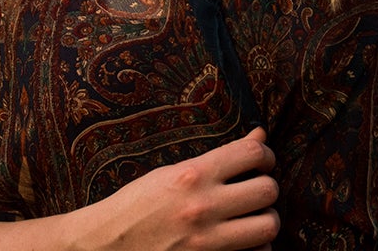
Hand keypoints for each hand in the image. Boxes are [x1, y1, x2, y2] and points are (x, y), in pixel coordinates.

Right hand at [86, 127, 280, 250]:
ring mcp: (208, 241)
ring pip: (268, 226)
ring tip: (254, 215)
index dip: (265, 155)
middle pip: (267, 190)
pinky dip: (257, 249)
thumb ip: (219, 158)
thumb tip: (259, 137)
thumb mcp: (174, 171)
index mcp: (193, 175)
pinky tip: (245, 242)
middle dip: (268, 187)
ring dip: (266, 219)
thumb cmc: (139, 204)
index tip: (261, 160)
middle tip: (258, 188)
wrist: (109, 244)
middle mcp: (204, 206)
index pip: (252, 155)